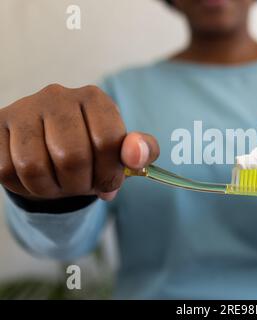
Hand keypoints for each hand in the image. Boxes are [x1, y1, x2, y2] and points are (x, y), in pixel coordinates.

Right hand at [0, 84, 158, 200]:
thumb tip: (136, 155)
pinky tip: (36, 179)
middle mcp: (58, 96)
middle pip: (71, 156)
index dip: (109, 174)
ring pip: (33, 166)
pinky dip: (24, 187)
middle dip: (80, 184)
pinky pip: (5, 170)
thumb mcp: (122, 150)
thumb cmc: (92, 148)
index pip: (108, 142)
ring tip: (59, 184)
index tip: (108, 183)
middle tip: (81, 185)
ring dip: (50, 189)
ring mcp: (23, 109)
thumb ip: (142, 151)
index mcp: (95, 99)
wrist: (50, 144)